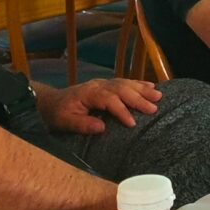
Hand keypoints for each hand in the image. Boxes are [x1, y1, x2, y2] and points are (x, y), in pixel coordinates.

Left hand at [37, 79, 161, 134]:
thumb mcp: (64, 122)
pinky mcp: (107, 84)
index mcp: (88, 94)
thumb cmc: (58, 114)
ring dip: (143, 89)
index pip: (108, 100)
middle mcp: (98, 85)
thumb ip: (82, 124)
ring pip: (125, 83)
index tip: (132, 123)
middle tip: (154, 108)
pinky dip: (139, 83)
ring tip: (158, 96)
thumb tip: (102, 128)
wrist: (51, 101)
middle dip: (138, 98)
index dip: (121, 110)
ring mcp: (103, 83)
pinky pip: (125, 82)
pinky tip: (151, 86)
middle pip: (121, 89)